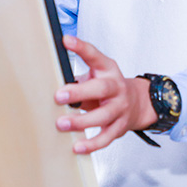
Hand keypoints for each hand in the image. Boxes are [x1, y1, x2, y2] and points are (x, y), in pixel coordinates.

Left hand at [54, 35, 156, 153]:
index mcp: (108, 69)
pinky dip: (92, 144)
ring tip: (62, 124)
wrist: (137, 103)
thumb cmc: (108, 87)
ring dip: (82, 121)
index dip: (81, 47)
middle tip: (59, 96)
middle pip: (101, 88)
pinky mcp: (119, 127)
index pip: (94, 55)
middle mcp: (116, 87)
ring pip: (103, 116)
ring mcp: (120, 108)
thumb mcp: (97, 75)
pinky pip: (106, 137)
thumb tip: (49, 83)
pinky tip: (77, 146)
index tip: (66, 40)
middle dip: (79, 92)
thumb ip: (78, 78)